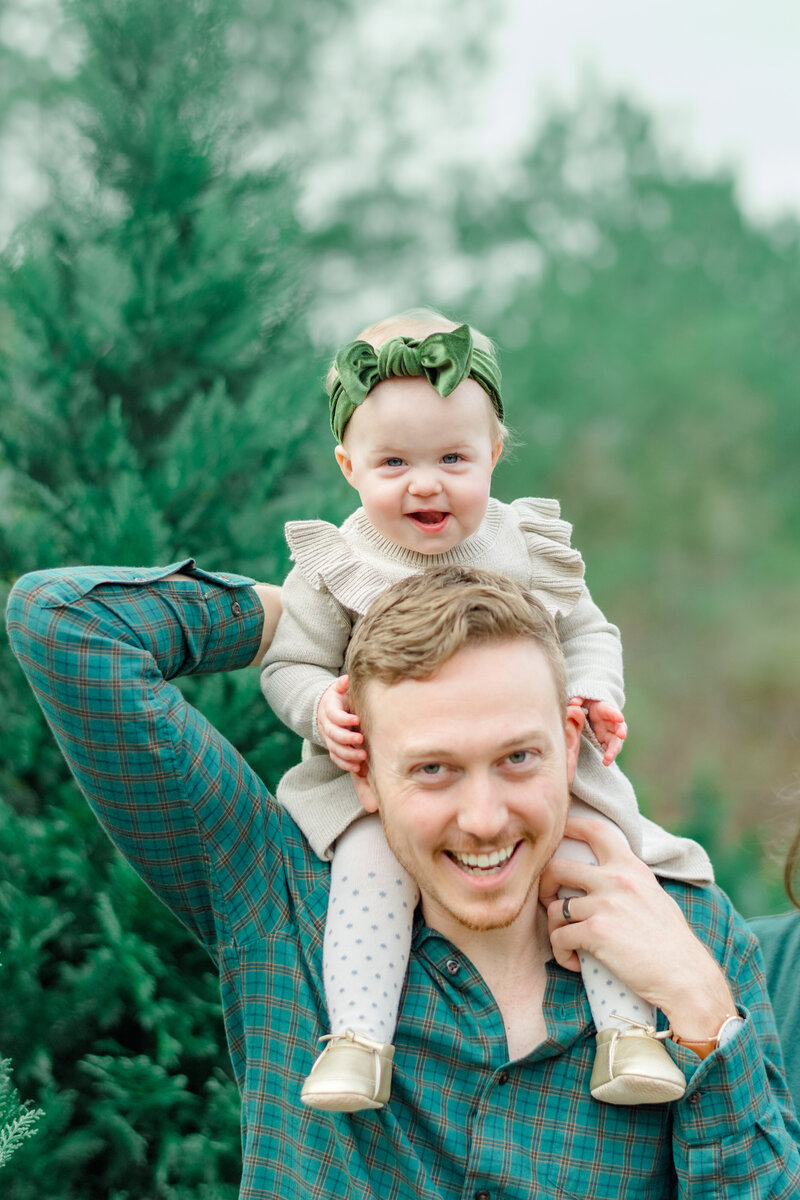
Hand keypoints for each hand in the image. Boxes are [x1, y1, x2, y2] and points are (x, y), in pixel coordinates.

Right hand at [317, 675, 365, 773]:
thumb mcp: (339, 688)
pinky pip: (336, 758)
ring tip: (363, 756)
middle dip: (347, 738)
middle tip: (361, 739)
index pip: (334, 715)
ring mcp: (329, 738)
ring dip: (348, 754)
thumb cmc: (339, 698)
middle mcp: (326, 725)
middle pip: (334, 734)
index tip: (357, 719)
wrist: (326, 710)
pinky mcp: (333, 748)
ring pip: (335, 749)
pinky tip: (357, 768)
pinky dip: (345, 764)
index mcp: (329, 710)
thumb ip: (343, 684)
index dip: (344, 718)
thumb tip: (347, 679)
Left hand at [540, 817, 736, 1039]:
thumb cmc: (672, 942)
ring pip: (555, 908)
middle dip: (544, 886)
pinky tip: (574, 961)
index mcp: (631, 867)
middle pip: (557, 868)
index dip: (568, 827)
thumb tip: (607, 873)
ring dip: (555, 928)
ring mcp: (605, 905)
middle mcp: (616, 880)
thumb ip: (629, 880)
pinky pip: (559, 937)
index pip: (594, 830)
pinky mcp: (596, 932)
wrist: (686, 977)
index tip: (554, 837)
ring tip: (569, 944)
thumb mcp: (654, 895)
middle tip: (551, 904)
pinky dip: (561, 952)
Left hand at [570, 696, 626, 765]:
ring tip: (607, 759)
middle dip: (621, 732)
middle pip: (619, 727)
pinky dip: (608, 756)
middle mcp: (611, 722)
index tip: (619, 718)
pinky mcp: (606, 741)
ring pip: (616, 741)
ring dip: (613, 750)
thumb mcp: (582, 699)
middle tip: (621, 736)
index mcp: (605, 709)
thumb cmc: (587, 703)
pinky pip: (609, 749)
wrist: (591, 711)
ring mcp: (610, 732)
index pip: (611, 710)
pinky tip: (605, 762)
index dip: (615, 714)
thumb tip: (574, 703)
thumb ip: (578, 699)